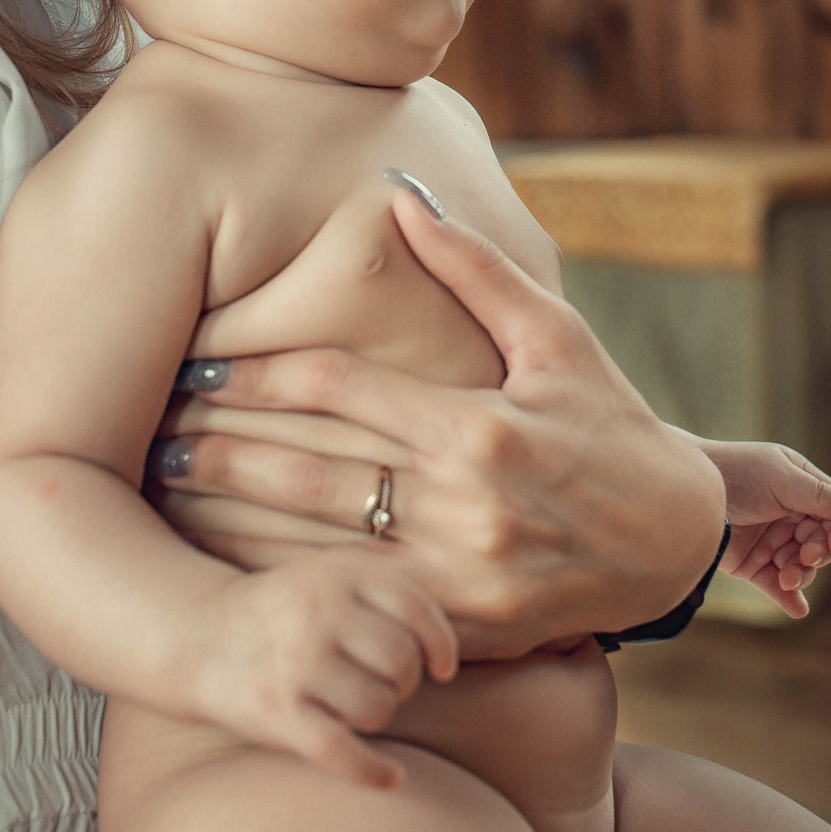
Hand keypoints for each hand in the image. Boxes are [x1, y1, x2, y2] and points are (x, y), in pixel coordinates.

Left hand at [152, 186, 727, 657]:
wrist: (678, 545)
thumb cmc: (614, 426)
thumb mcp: (560, 337)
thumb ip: (477, 271)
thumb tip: (404, 199)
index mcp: (480, 425)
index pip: (339, 390)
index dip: (257, 375)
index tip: (197, 363)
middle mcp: (465, 504)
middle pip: (309, 471)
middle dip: (221, 447)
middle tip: (152, 429)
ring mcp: (459, 577)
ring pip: (316, 547)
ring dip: (232, 520)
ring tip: (167, 492)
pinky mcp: (461, 632)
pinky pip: (355, 606)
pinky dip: (290, 587)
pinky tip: (233, 569)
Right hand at [185, 548, 457, 789]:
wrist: (198, 634)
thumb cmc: (281, 609)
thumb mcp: (327, 571)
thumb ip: (382, 579)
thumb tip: (447, 607)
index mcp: (338, 575)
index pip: (415, 607)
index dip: (440, 643)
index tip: (441, 667)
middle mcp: (318, 615)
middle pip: (402, 662)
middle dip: (405, 683)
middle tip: (385, 685)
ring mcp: (296, 664)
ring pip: (378, 707)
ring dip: (379, 716)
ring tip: (359, 708)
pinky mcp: (276, 713)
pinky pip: (341, 751)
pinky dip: (373, 771)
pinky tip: (392, 777)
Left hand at [699, 439, 830, 618]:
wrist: (688, 490)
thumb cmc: (735, 471)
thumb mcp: (779, 477)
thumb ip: (816, 495)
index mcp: (802, 490)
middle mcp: (791, 517)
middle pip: (820, 544)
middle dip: (817, 554)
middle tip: (805, 556)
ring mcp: (772, 542)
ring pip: (801, 567)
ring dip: (800, 575)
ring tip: (786, 578)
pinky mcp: (753, 565)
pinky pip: (776, 586)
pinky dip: (788, 598)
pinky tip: (798, 610)